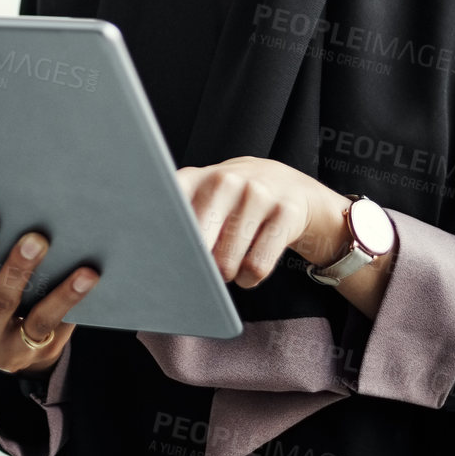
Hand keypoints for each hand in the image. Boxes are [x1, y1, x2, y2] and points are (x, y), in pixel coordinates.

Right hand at [0, 215, 98, 375]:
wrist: (0, 347)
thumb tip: (17, 220)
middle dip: (17, 268)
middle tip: (36, 239)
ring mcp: (8, 354)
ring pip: (37, 321)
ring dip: (61, 294)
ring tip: (84, 271)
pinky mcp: (38, 355)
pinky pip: (59, 328)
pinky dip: (74, 303)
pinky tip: (89, 281)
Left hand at [175, 156, 351, 287]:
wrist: (294, 189)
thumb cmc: (238, 200)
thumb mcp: (209, 195)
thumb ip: (181, 214)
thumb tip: (161, 256)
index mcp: (199, 177)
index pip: (168, 208)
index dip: (165, 239)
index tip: (164, 257)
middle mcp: (227, 180)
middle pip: (196, 244)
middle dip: (198, 266)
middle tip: (204, 268)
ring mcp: (258, 194)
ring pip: (226, 262)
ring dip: (226, 275)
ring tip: (229, 268)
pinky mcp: (285, 213)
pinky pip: (256, 266)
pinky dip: (248, 278)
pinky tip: (247, 271)